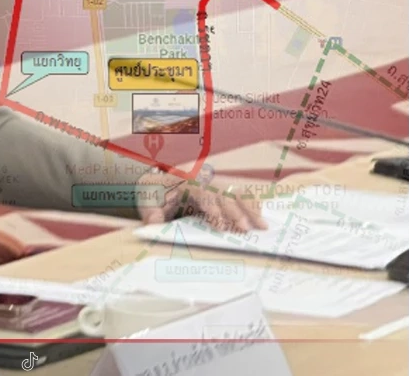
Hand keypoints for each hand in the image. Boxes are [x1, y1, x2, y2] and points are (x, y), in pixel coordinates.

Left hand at [137, 172, 267, 231]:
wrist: (156, 184)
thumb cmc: (152, 194)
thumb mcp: (146, 202)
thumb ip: (149, 212)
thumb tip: (154, 221)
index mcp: (185, 181)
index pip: (202, 193)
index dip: (212, 209)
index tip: (220, 226)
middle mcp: (202, 180)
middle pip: (223, 193)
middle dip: (235, 211)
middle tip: (244, 229)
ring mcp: (213, 184)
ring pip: (236, 193)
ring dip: (250, 208)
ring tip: (263, 226)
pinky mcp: (220, 191)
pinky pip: (239, 195)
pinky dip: (251, 205)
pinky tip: (262, 217)